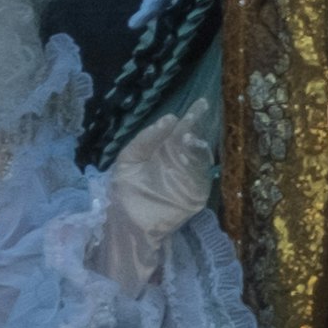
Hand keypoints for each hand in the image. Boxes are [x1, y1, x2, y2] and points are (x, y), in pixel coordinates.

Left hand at [95, 100, 217, 286]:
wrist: (126, 223)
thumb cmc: (124, 192)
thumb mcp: (129, 158)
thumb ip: (146, 139)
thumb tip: (171, 118)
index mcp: (164, 152)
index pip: (181, 131)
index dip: (191, 118)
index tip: (200, 104)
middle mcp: (181, 163)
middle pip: (195, 141)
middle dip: (199, 128)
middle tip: (201, 113)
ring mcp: (190, 179)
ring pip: (201, 157)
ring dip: (199, 144)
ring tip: (193, 134)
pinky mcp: (196, 194)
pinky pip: (203, 177)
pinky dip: (201, 164)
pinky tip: (195, 150)